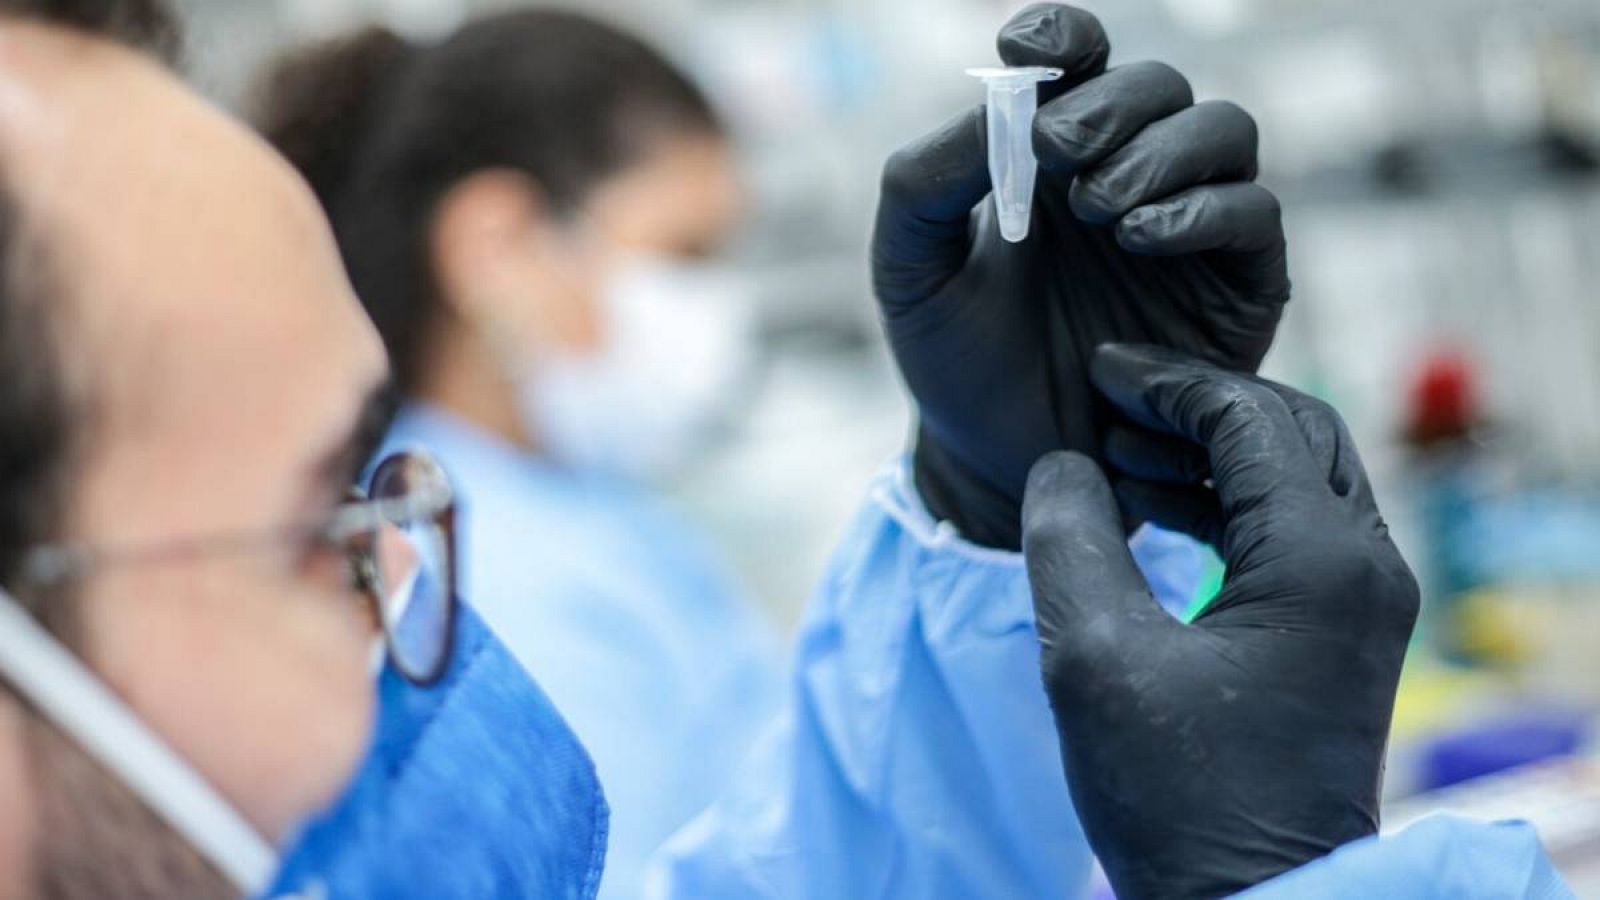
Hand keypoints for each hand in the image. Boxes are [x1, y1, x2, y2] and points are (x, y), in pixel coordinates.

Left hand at [873, 3, 1289, 547]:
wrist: (996, 464)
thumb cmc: (954, 363)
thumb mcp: (907, 269)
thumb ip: (924, 182)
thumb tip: (997, 109)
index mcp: (1053, 157)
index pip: (1079, 59)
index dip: (1062, 36)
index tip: (1024, 52)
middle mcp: (1130, 176)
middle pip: (1159, 85)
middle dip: (1110, 103)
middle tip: (1057, 153)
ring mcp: (1190, 230)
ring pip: (1223, 130)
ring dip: (1162, 151)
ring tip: (1098, 210)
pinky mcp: (1236, 289)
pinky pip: (1253, 216)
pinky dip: (1203, 210)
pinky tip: (1140, 239)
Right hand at [1021, 344, 1418, 898]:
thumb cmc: (1175, 792)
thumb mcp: (1093, 655)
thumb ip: (1067, 538)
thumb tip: (1063, 465)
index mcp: (1322, 560)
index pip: (1252, 416)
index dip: (1168, 381)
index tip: (1096, 370)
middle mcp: (1366, 566)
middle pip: (1292, 430)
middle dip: (1197, 403)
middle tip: (1110, 398)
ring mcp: (1363, 601)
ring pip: (1295, 476)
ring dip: (1208, 452)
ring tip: (1117, 451)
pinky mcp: (1343, 632)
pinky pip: (1292, 528)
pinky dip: (1226, 502)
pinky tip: (1152, 507)